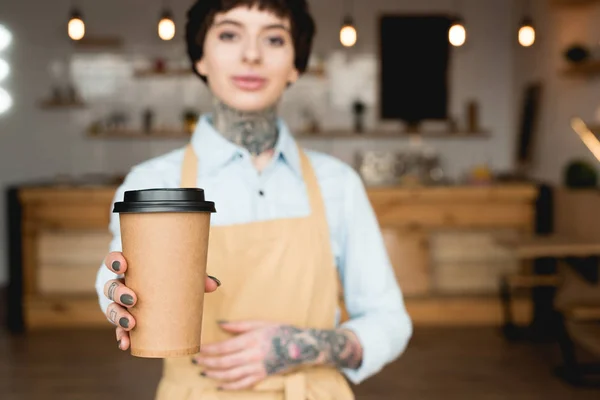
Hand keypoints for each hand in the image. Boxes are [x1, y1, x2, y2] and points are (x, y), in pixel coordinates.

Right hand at [103, 251, 220, 350]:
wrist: (164, 289)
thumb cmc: (171, 277)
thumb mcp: (182, 274)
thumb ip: (197, 277)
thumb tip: (215, 285)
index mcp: (132, 268)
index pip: (115, 261)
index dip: (114, 262)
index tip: (123, 265)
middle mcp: (122, 285)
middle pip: (111, 287)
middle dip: (118, 293)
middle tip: (133, 299)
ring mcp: (121, 304)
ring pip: (112, 309)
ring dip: (118, 316)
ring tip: (131, 324)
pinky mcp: (126, 320)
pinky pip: (119, 329)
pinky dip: (121, 337)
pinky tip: (126, 344)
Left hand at [193, 321, 362, 390]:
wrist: (302, 346)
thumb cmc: (280, 331)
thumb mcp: (260, 323)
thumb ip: (239, 325)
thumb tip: (220, 324)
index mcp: (251, 340)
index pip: (224, 347)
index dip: (208, 349)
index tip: (197, 348)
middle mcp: (253, 356)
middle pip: (224, 362)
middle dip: (207, 362)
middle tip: (195, 360)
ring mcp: (257, 368)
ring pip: (230, 375)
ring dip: (214, 374)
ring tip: (203, 371)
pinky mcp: (262, 376)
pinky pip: (242, 385)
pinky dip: (229, 387)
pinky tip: (219, 385)